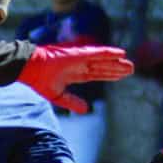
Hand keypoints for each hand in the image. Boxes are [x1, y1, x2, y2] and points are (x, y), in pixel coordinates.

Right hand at [16, 44, 133, 113]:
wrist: (31, 70)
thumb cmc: (40, 81)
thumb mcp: (58, 96)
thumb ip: (72, 102)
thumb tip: (86, 110)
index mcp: (75, 74)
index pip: (96, 74)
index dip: (108, 75)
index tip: (119, 76)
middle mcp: (80, 65)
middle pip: (103, 68)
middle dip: (116, 69)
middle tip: (130, 70)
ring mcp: (80, 58)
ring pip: (103, 61)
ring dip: (117, 62)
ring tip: (130, 64)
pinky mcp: (79, 54)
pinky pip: (98, 53)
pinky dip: (109, 52)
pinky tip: (121, 53)